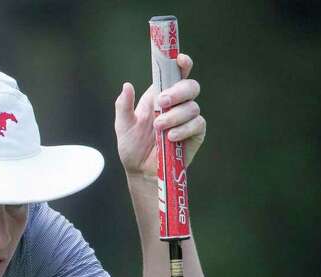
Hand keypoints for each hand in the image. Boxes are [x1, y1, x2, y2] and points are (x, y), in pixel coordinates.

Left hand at [114, 53, 204, 182]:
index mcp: (160, 96)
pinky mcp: (195, 133)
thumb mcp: (123, 126)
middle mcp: (176, 104)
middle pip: (190, 86)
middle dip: (177, 92)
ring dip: (174, 116)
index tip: (180, 60)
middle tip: (161, 103)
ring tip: (159, 129)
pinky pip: (197, 124)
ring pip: (192, 106)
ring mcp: (187, 118)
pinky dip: (183, 129)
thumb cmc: (132, 148)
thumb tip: (127, 86)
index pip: (176, 74)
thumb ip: (123, 106)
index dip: (182, 64)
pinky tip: (171, 137)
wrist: (141, 172)